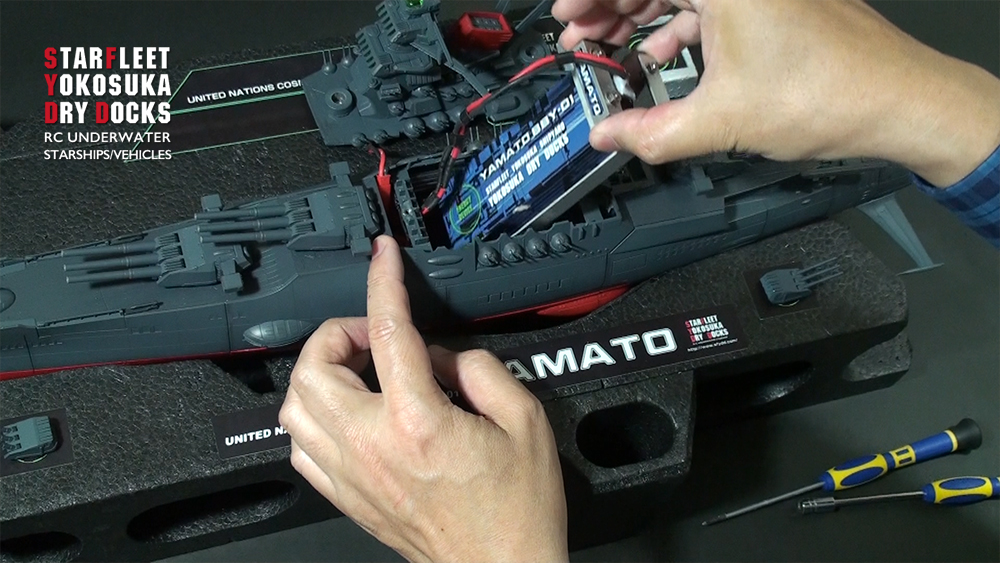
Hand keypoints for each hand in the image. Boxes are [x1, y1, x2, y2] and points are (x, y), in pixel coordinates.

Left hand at [279, 236, 567, 562]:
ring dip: (318, 373)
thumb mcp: (526, 422)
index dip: (383, 281)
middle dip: (339, 333)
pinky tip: (344, 414)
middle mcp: (372, 447)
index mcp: (419, 421)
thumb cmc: (517, 511)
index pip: (388, 332)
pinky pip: (300, 447)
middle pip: (315, 366)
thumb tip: (446, 353)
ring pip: (294, 406)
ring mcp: (352, 475)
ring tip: (358, 371)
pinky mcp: (346, 498)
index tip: (382, 256)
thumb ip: (482, 369)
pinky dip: (311, 418)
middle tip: (376, 335)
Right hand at [554, 0, 999, 186]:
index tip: (568, 17)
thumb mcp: (721, 119)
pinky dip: (680, 28)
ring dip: (642, 18)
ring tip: (610, 47)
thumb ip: (652, 131)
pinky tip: (662, 56)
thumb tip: (611, 137)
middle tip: (579, 36)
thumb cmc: (830, 93)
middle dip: (610, 6)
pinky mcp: (774, 1)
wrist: (899, 103)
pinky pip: (711, 3)